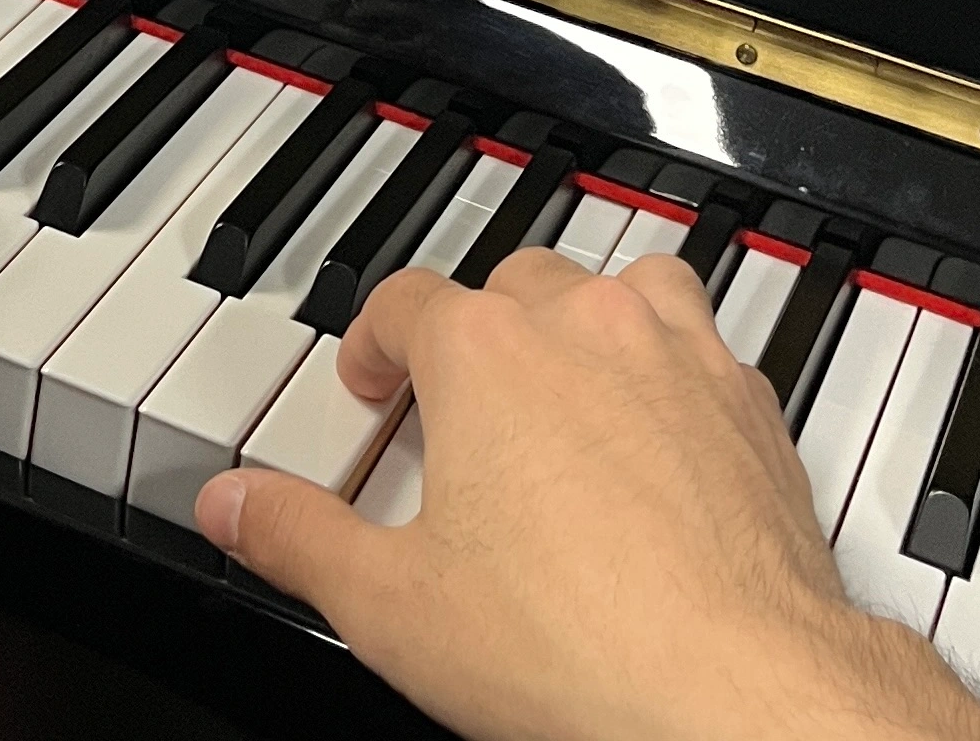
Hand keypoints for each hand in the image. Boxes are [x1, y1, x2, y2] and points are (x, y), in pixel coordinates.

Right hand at [195, 249, 979, 740]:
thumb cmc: (576, 647)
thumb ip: (298, 540)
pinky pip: (704, 348)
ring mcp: (679, 355)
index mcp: (485, 351)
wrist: (740, 694)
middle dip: (476, 333)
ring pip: (621, 287)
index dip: (375, 342)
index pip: (406, 301)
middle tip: (456, 404)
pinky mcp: (751, 406)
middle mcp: (584, 325)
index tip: (372, 382)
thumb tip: (228, 505)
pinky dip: (673, 374)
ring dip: (585, 324)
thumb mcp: (392, 608)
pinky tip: (659, 441)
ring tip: (563, 389)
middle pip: (511, 284)